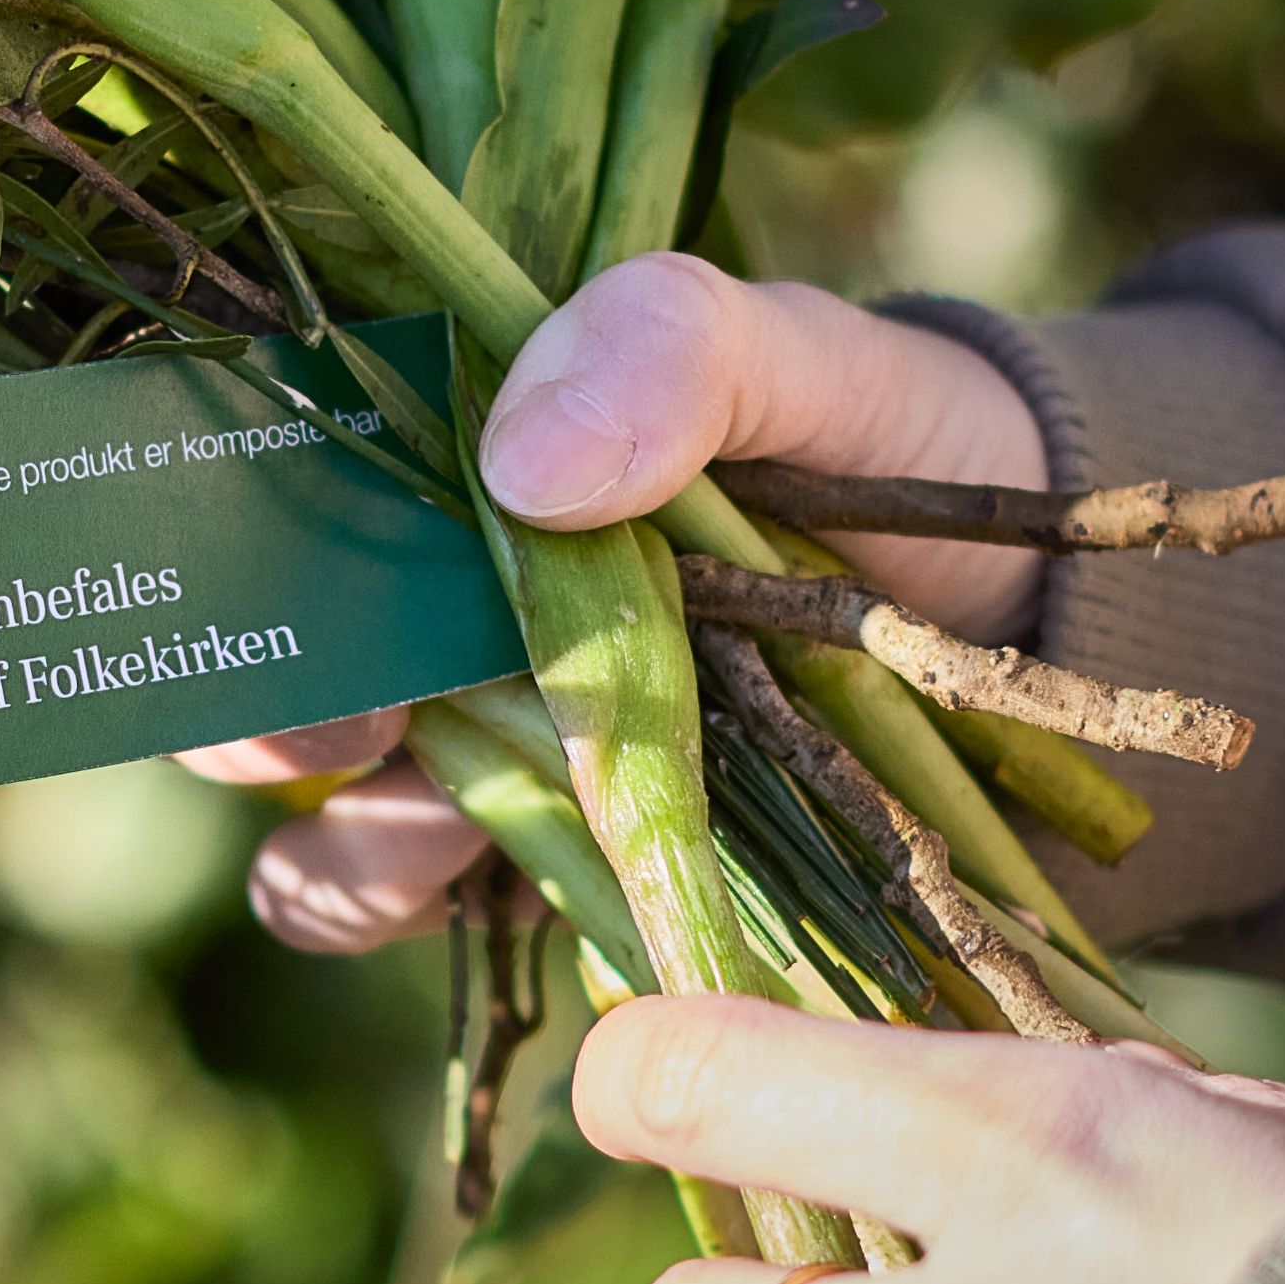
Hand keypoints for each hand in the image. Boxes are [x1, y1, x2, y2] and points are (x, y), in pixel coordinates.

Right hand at [181, 253, 1048, 950]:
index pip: (277, 503)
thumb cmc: (891, 445)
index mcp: (458, 474)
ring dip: (351, 858)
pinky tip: (542, 904)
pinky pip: (468, 929)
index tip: (292, 602)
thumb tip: (525, 465)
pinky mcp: (575, 878)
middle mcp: (448, 624)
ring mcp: (505, 762)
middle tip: (355, 731)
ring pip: (343, 837)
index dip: (237, 557)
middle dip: (265, 726)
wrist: (1048, 609)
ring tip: (436, 846)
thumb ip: (670, 350)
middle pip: (277, 688)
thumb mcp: (790, 355)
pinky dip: (468, 933)